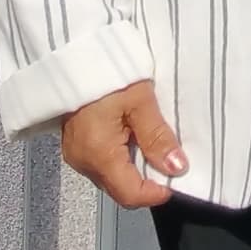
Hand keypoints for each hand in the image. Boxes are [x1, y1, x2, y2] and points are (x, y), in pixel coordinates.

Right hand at [60, 80, 185, 208]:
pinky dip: (122, 157)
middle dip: (148, 180)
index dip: (157, 192)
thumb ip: (158, 137)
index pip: (131, 195)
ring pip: (113, 177)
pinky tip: (133, 136)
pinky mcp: (75, 145)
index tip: (178, 177)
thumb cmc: (107, 73)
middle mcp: (83, 162)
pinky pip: (102, 163)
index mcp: (99, 155)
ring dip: (135, 167)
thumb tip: (176, 167)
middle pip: (121, 189)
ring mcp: (76, 155)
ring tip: (152, 142)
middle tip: (169, 157)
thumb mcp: (140, 102)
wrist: (72, 54)